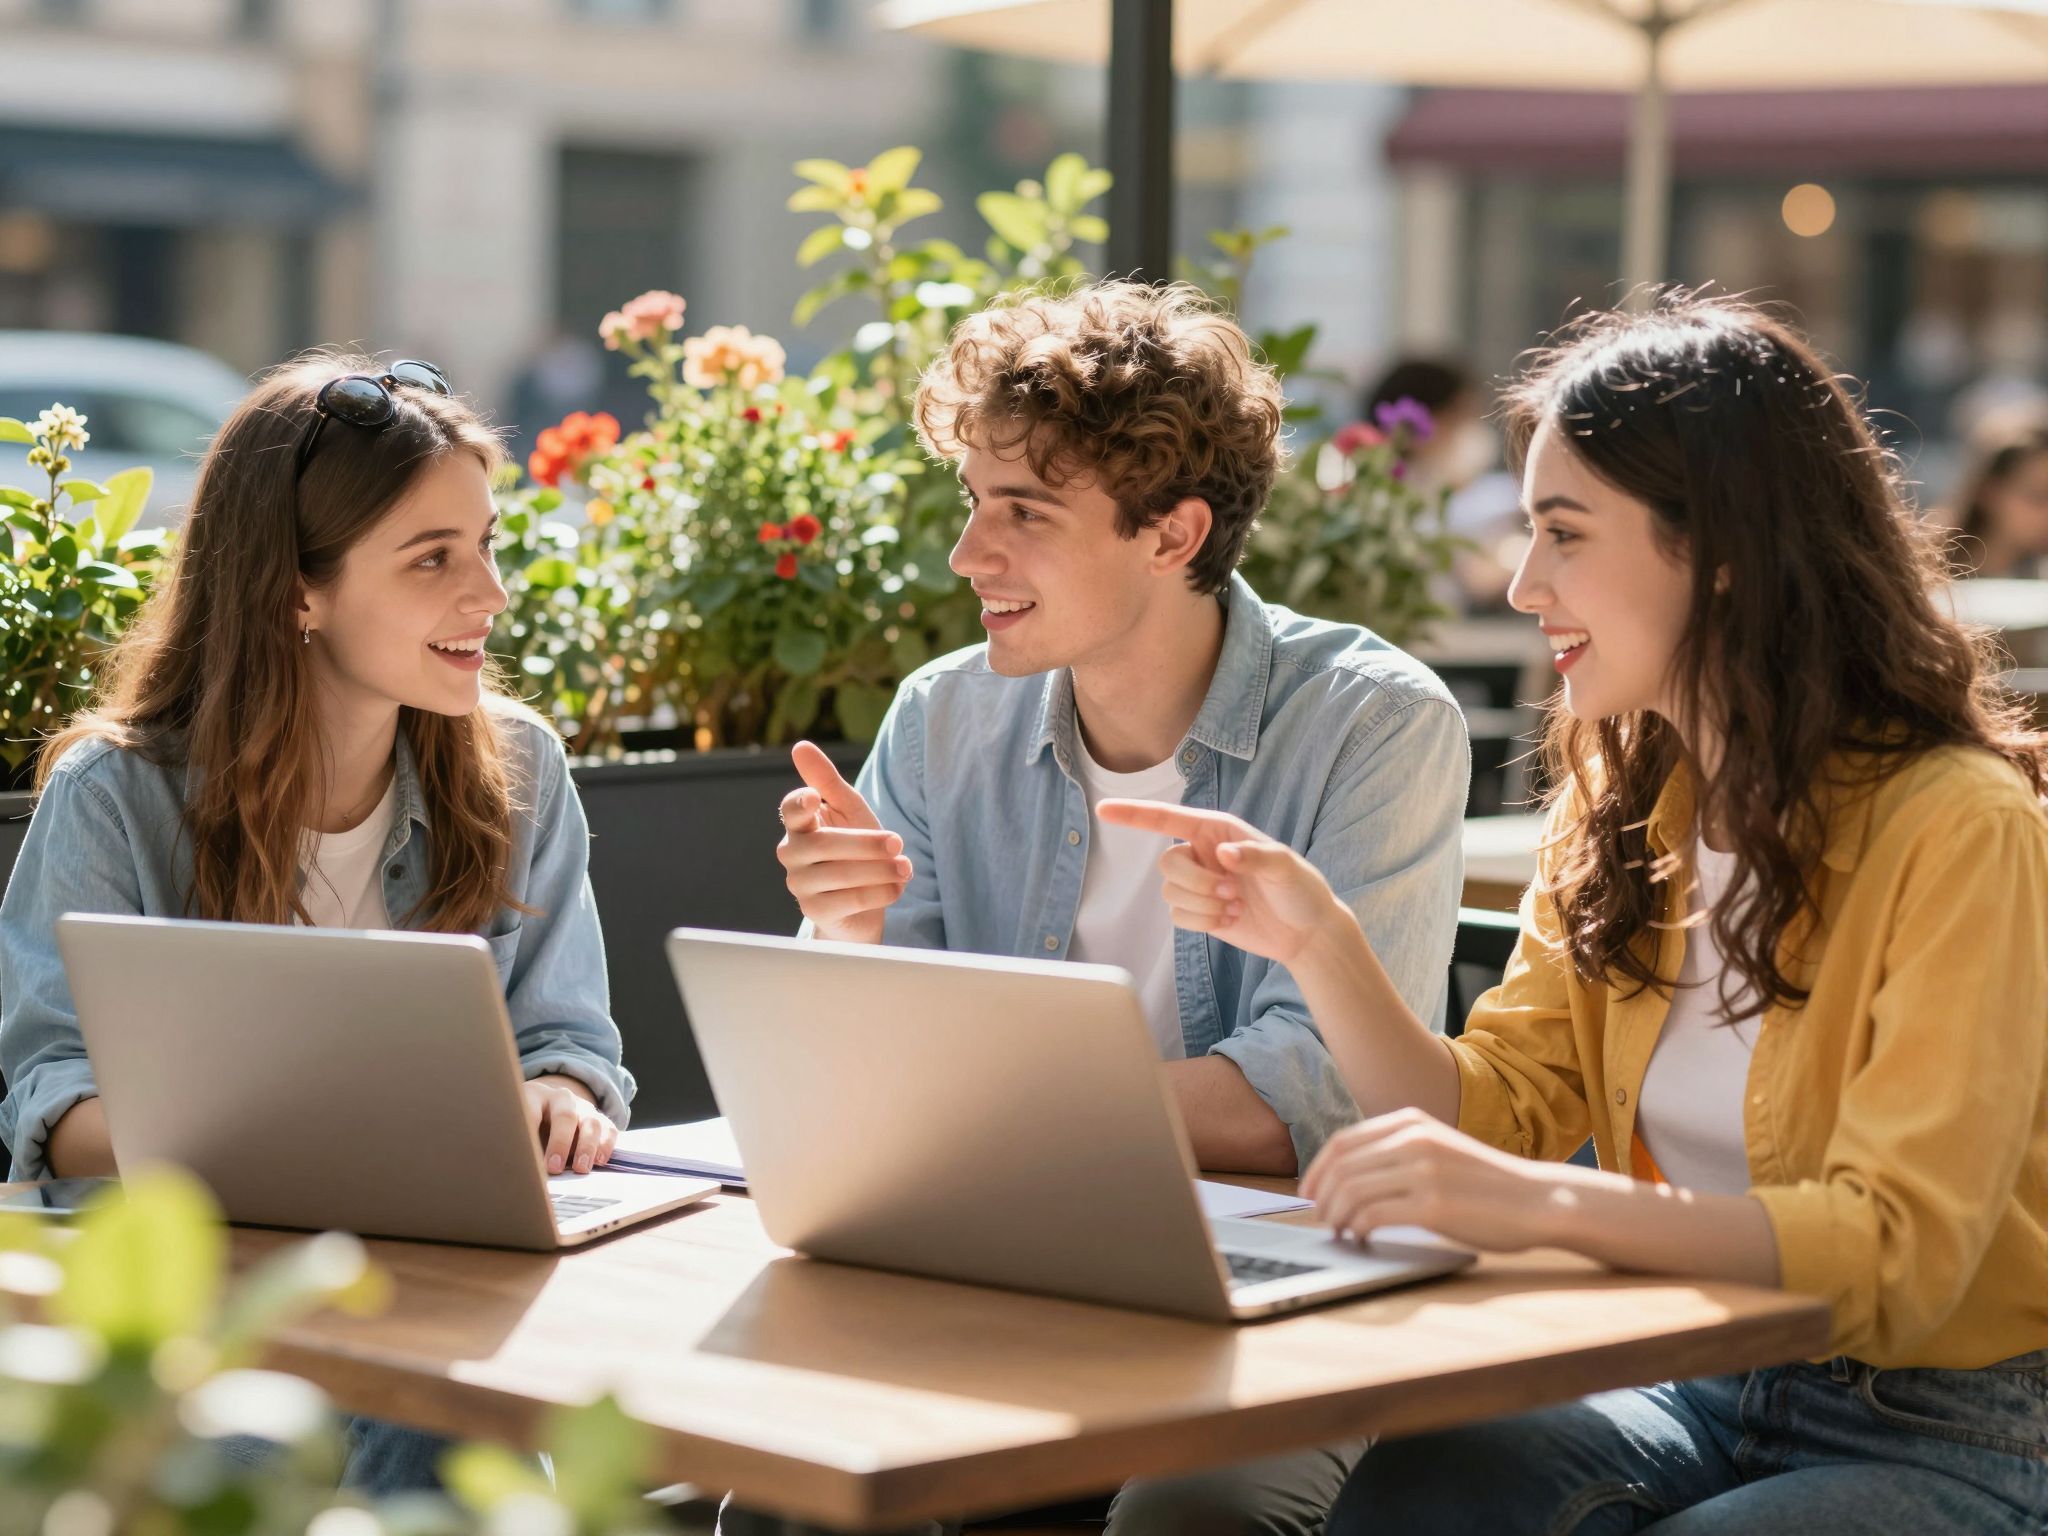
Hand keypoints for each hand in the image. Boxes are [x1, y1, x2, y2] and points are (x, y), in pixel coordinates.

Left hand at [522, 1075, 617, 1174]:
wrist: (550, 1115)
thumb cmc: (530, 1129)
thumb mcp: (520, 1132)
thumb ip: (520, 1145)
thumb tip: (521, 1172)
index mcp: (534, 1096)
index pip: (532, 1110)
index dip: (531, 1135)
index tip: (529, 1159)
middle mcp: (562, 1098)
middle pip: (565, 1115)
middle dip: (560, 1143)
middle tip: (554, 1168)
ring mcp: (584, 1108)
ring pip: (591, 1122)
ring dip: (586, 1147)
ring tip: (580, 1169)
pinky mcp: (601, 1120)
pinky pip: (609, 1130)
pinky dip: (605, 1146)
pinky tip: (599, 1162)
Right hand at [777, 740, 910, 943]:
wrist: (864, 901)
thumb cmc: (856, 847)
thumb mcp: (849, 811)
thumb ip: (827, 781)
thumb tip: (800, 746)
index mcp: (799, 824)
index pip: (791, 810)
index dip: (800, 804)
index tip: (813, 797)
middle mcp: (792, 853)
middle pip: (827, 844)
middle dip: (868, 844)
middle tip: (899, 842)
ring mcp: (800, 884)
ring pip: (841, 874)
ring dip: (881, 870)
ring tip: (905, 868)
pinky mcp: (815, 912)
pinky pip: (850, 900)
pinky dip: (880, 892)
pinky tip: (897, 887)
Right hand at [1094, 800, 1350, 965]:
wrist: (1305, 932)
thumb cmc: (1301, 890)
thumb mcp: (1286, 867)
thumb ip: (1255, 855)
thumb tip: (1222, 855)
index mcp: (1218, 830)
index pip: (1167, 818)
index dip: (1134, 814)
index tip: (1103, 808)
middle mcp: (1203, 852)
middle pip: (1167, 862)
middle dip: (1195, 882)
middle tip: (1231, 892)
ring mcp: (1199, 883)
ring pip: (1169, 892)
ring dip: (1202, 905)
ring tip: (1235, 907)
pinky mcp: (1199, 911)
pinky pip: (1177, 916)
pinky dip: (1202, 922)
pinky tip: (1230, 920)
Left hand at [1300, 1107, 1561, 1252]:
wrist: (1538, 1200)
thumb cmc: (1487, 1183)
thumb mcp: (1440, 1149)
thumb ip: (1400, 1151)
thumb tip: (1347, 1177)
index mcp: (1411, 1122)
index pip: (1343, 1142)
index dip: (1318, 1171)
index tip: (1308, 1194)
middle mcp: (1414, 1140)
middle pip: (1342, 1168)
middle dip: (1321, 1198)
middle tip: (1320, 1221)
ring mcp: (1423, 1171)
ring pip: (1351, 1192)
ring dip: (1336, 1217)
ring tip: (1340, 1233)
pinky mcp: (1432, 1206)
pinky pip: (1373, 1216)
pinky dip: (1357, 1230)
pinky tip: (1361, 1240)